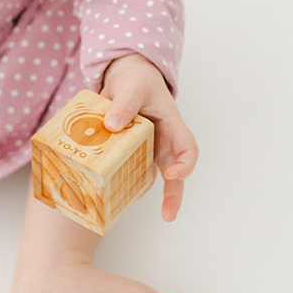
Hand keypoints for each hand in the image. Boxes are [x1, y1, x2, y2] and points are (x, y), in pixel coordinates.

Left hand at [99, 53, 197, 221]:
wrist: (125, 77)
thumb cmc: (137, 80)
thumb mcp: (133, 86)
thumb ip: (124, 103)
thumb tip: (112, 124)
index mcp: (172, 126)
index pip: (187, 149)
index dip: (185, 164)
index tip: (173, 173)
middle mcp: (162, 142)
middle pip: (174, 172)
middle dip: (173, 195)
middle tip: (168, 215)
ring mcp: (146, 149)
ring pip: (148, 175)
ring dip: (140, 192)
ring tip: (127, 209)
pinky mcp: (127, 152)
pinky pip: (125, 168)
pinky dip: (117, 179)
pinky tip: (104, 192)